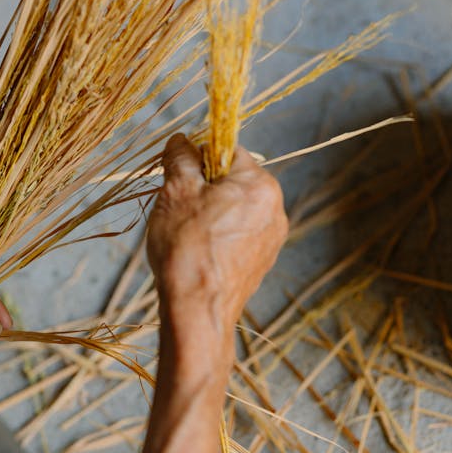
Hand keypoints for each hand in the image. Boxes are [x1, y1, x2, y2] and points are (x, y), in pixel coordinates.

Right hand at [147, 134, 287, 370]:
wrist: (198, 312)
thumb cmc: (187, 249)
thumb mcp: (176, 192)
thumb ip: (181, 158)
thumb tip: (181, 140)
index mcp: (260, 185)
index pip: (228, 149)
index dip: (198, 156)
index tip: (178, 174)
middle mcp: (275, 208)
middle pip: (233, 179)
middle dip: (203, 186)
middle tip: (177, 206)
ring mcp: (271, 238)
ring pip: (234, 207)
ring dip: (209, 211)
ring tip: (185, 232)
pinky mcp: (262, 261)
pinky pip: (238, 233)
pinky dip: (218, 235)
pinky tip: (198, 251)